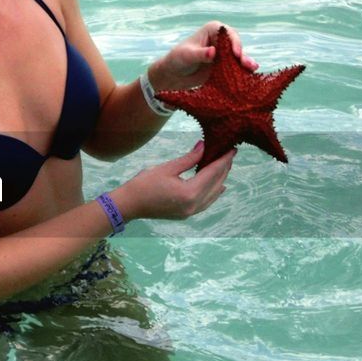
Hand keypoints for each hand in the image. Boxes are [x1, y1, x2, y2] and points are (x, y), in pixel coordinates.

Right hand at [112, 140, 236, 221]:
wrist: (130, 204)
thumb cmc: (144, 184)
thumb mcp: (168, 168)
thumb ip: (189, 159)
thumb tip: (204, 146)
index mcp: (189, 193)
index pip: (212, 173)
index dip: (223, 160)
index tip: (232, 149)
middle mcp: (193, 205)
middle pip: (216, 184)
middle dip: (224, 168)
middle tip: (230, 154)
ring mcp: (190, 212)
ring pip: (213, 194)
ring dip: (220, 179)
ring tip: (225, 165)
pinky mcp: (186, 214)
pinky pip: (206, 202)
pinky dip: (214, 192)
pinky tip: (219, 186)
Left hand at [148, 21, 256, 91]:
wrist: (174, 75)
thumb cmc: (177, 59)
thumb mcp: (187, 56)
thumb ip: (200, 54)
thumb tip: (213, 52)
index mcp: (212, 30)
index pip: (227, 33)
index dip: (233, 42)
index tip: (236, 54)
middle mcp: (221, 40)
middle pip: (236, 46)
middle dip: (242, 55)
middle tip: (246, 64)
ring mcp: (224, 54)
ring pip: (238, 58)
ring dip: (245, 63)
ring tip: (252, 69)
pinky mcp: (225, 66)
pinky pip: (236, 68)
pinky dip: (241, 72)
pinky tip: (248, 77)